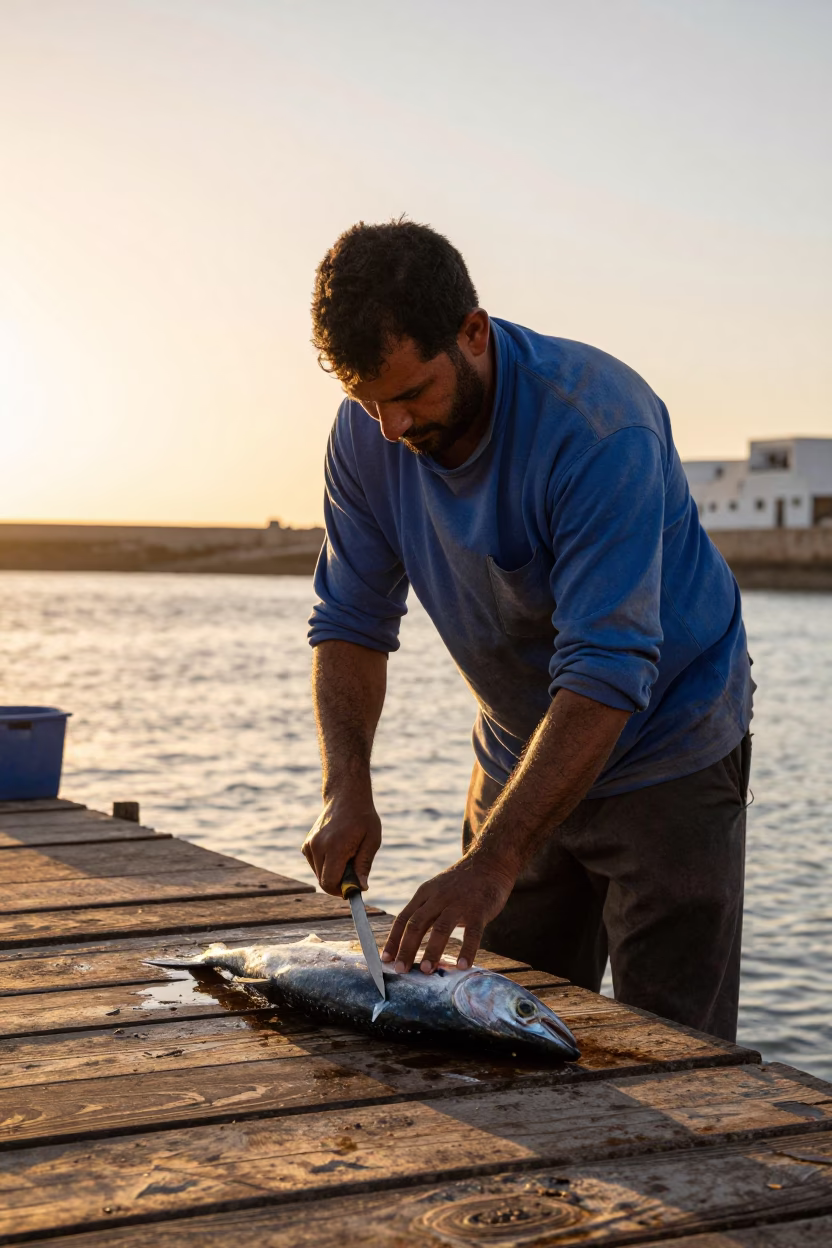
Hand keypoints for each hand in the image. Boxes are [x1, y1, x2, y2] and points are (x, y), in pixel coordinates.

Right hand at [302, 795, 380, 895]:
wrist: (346, 797)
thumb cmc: (363, 818)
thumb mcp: (372, 840)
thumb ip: (364, 865)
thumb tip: (361, 888)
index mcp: (335, 846)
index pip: (329, 882)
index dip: (341, 891)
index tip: (354, 889)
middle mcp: (318, 846)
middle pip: (323, 881)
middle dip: (339, 883)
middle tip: (354, 873)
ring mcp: (309, 845)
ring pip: (319, 875)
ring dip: (332, 874)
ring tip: (347, 856)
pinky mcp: (306, 845)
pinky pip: (315, 865)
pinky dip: (325, 866)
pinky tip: (337, 851)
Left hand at [382, 851, 515, 973]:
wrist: (489, 863)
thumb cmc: (460, 884)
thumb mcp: (436, 891)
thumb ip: (425, 913)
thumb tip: (408, 944)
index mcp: (424, 894)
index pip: (403, 919)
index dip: (393, 940)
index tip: (386, 959)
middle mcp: (438, 897)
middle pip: (416, 924)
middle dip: (406, 949)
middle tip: (400, 970)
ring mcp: (459, 903)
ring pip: (441, 928)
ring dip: (432, 951)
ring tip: (426, 970)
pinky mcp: (479, 910)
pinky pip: (472, 933)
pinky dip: (467, 950)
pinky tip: (463, 966)